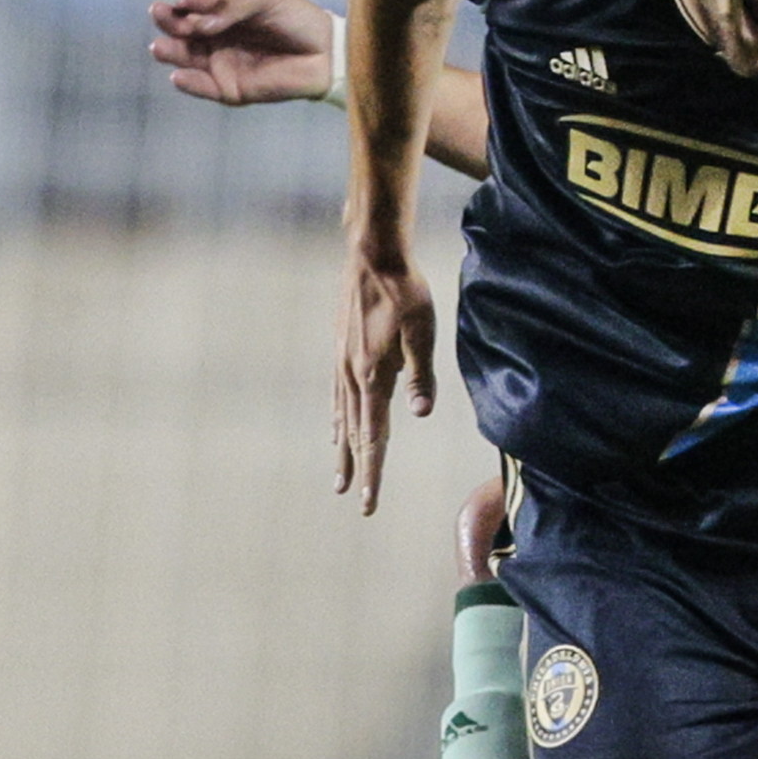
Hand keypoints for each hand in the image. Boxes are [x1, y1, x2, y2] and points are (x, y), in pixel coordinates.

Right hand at [149, 0, 335, 103]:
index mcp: (221, 10)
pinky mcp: (231, 88)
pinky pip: (203, 87)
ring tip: (160, 47)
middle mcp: (215, 35)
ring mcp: (221, 62)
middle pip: (180, 29)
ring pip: (184, 58)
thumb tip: (196, 19)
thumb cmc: (297, 19)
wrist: (327, 52)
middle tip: (162, 15)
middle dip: (168, 21)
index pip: (191, 3)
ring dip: (169, 52)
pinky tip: (178, 76)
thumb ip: (230, 4)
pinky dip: (189, 84)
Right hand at [334, 245, 436, 513]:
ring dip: (342, 448)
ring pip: (342, 417)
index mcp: (373, 376)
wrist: (372, 257)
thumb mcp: (422, 332)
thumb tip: (420, 413)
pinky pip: (337, 396)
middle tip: (353, 498)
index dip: (373, 471)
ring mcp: (342, 364)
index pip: (373, 436)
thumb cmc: (404, 292)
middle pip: (354, 433)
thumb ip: (421, 375)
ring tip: (340, 474)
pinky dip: (337, 419)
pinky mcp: (341, 351)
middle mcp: (352, 376)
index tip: (368, 501)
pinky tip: (336, 426)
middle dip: (356, 468)